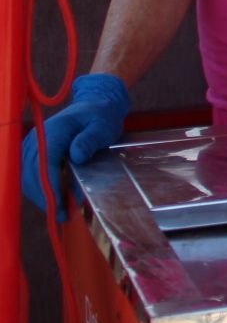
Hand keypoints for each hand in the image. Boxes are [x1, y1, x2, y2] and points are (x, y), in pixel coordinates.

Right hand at [23, 73, 129, 220]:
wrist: (94, 106)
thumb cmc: (100, 117)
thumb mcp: (102, 126)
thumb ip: (89, 140)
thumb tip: (76, 156)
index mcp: (53, 131)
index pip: (44, 163)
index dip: (49, 186)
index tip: (58, 206)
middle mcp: (37, 139)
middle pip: (32, 173)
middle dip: (44, 197)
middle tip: (60, 216)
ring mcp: (33, 145)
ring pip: (27, 176)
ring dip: (40, 195)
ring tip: (59, 212)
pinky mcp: (34, 152)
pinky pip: (30, 174)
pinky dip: (39, 189)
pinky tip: (53, 200)